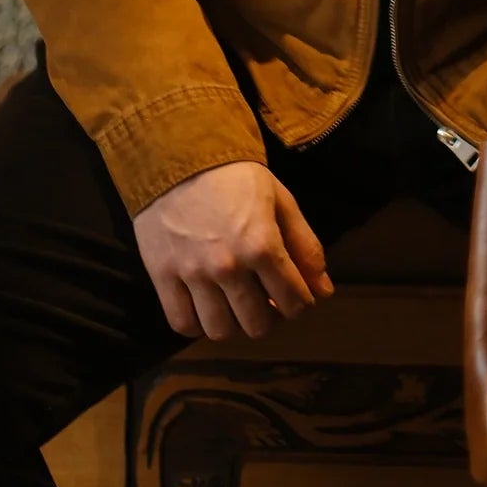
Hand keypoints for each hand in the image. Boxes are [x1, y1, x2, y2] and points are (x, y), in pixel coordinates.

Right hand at [132, 160, 333, 340]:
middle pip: (258, 325)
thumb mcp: (281, 202)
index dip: (301, 304)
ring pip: (221, 331)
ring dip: (235, 324)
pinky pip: (182, 324)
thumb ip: (306, 247)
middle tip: (267, 301)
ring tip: (236, 304)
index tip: (296, 297)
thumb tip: (324, 291)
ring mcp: (192, 274)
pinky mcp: (163, 276)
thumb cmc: (237, 178)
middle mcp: (228, 266)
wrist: (180, 156)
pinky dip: (197, 324)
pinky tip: (205, 307)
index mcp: (262, 245)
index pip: (294, 302)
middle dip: (271, 317)